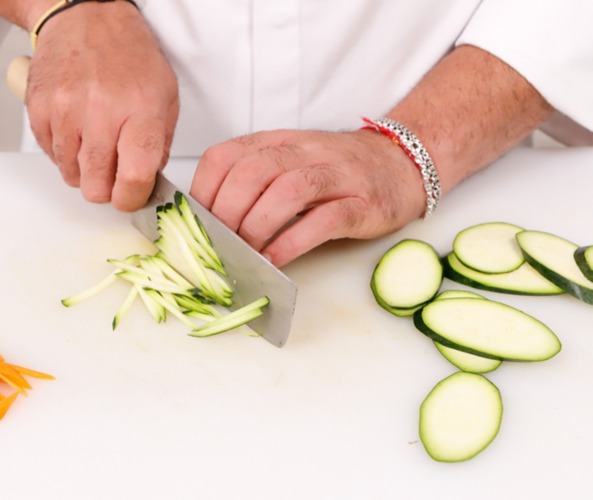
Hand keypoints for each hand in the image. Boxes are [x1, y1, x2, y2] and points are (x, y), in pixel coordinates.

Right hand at [26, 2, 178, 210]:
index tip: (132, 197)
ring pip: (71, 175)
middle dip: (106, 189)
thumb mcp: (165, 95)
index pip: (134, 175)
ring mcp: (66, 111)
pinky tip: (77, 129)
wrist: (86, 17)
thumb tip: (148, 182)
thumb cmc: (128, 55)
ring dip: (84, 169)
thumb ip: (160, 144)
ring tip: (95, 142)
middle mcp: (102, 111)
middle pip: (96, 187)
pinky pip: (51, 155)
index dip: (132, 198)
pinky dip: (64, 152)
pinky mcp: (40, 109)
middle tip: (112, 173)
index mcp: (140, 110)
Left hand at [189, 129, 426, 266]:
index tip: (196, 223)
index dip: (203, 191)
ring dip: (257, 227)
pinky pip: (324, 220)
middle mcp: (304, 152)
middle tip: (220, 244)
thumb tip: (207, 221)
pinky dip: (293, 242)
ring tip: (245, 254)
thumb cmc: (335, 170)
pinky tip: (275, 260)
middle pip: (252, 173)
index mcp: (277, 142)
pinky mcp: (363, 203)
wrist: (401, 162)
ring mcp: (337, 175)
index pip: (226, 156)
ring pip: (287, 191)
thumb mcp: (288, 163)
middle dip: (227, 213)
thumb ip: (252, 182)